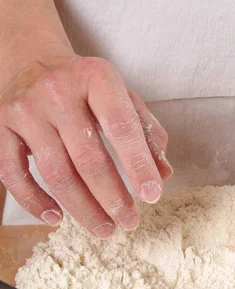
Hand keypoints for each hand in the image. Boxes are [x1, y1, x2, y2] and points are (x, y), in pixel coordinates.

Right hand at [0, 55, 171, 236]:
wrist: (31, 60)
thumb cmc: (85, 86)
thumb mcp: (121, 96)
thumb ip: (146, 131)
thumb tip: (163, 173)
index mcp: (95, 78)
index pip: (122, 126)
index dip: (138, 165)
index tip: (152, 195)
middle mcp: (57, 92)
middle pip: (88, 158)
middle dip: (112, 198)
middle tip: (129, 222)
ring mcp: (25, 110)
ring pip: (56, 173)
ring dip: (83, 208)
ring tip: (104, 228)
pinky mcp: (0, 126)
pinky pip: (14, 174)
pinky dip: (34, 201)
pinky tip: (56, 217)